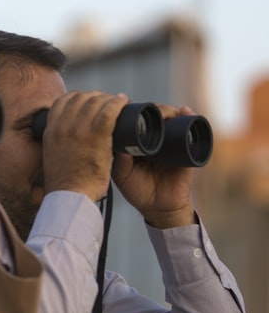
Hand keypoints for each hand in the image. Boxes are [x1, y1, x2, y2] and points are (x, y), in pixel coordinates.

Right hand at [42, 90, 126, 202]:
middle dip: (95, 96)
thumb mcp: (52, 157)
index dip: (78, 98)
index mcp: (50, 131)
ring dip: (107, 99)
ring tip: (117, 103)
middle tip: (106, 102)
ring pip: (95, 101)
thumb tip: (68, 140)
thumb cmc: (64, 183)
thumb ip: (59, 144)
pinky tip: (123, 103)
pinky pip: (108, 111)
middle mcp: (62, 126)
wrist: (69, 196)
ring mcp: (79, 130)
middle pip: (80, 97)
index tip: (88, 102)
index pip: (62, 102)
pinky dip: (117, 103)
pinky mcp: (96, 135)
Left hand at [111, 104, 196, 227]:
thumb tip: (119, 147)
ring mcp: (174, 143)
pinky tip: (185, 111)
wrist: (159, 207)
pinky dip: (191, 117)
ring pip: (174, 119)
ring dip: (170, 111)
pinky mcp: (189, 149)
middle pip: (157, 116)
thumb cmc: (138, 190)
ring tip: (163, 111)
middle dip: (153, 109)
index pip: (138, 120)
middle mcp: (157, 139)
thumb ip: (120, 162)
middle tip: (146, 109)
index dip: (134, 111)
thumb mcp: (123, 175)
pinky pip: (193, 131)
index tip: (126, 104)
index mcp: (139, 142)